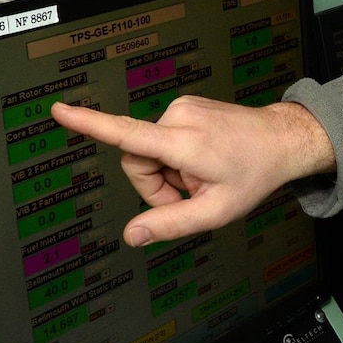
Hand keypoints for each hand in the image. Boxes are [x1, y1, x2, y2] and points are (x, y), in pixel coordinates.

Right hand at [50, 97, 335, 246]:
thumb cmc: (255, 174)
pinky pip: (163, 139)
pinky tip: (204, 161)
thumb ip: (171, 224)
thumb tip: (132, 236)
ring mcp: (182, 108)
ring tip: (203, 176)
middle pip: (136, 161)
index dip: (89, 124)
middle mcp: (178, 118)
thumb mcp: (216, 211)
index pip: (126, 134)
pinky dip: (177, 157)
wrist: (283, 140)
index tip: (60, 111)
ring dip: (169, 172)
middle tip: (189, 197)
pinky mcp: (185, 106)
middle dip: (155, 186)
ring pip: (149, 152)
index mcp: (183, 142)